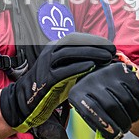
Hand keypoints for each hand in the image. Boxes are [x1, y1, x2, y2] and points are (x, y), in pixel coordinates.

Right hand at [0, 33, 115, 132]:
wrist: (27, 100)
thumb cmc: (50, 85)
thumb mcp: (65, 69)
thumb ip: (79, 63)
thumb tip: (102, 60)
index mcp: (54, 47)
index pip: (76, 38)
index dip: (94, 40)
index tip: (109, 45)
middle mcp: (50, 52)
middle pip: (74, 42)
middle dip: (95, 45)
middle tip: (112, 50)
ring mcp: (47, 64)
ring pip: (69, 53)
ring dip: (90, 53)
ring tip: (106, 57)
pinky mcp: (47, 78)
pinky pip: (64, 70)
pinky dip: (78, 67)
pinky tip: (91, 66)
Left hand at [68, 61, 138, 138]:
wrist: (97, 75)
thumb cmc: (93, 101)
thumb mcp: (88, 112)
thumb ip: (97, 125)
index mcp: (77, 93)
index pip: (92, 110)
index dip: (105, 125)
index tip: (114, 136)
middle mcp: (90, 80)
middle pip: (111, 105)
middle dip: (121, 123)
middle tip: (124, 131)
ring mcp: (106, 73)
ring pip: (126, 99)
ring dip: (132, 116)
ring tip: (129, 121)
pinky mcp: (121, 70)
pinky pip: (135, 91)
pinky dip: (137, 104)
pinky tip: (133, 108)